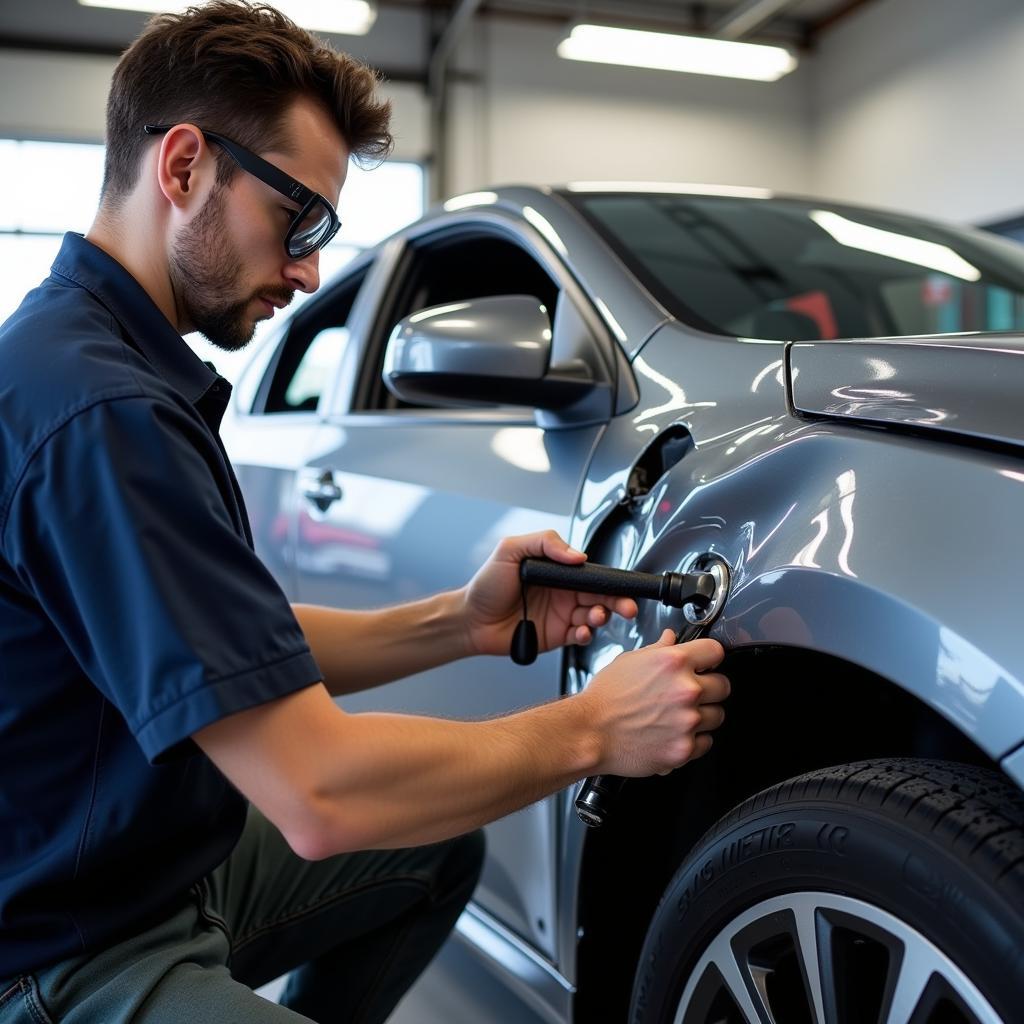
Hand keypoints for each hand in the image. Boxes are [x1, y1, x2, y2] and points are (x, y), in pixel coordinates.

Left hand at [462, 530, 637, 657]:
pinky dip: (587, 634)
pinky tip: (582, 631)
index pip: (591, 573)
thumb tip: (577, 554)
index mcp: (558, 571)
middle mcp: (564, 593)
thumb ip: (545, 543)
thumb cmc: (486, 584)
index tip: (622, 585)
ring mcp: (562, 615)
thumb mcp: (510, 550)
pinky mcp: (557, 635)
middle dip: (618, 602)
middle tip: (626, 607)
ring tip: (595, 617)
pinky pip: (581, 635)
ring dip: (602, 617)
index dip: (610, 580)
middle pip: (601, 596)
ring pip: (595, 616)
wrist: (471, 620)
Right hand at [582, 630, 729, 776]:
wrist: (589, 732)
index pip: (716, 651)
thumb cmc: (604, 698)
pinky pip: (706, 743)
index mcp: (673, 662)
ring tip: (679, 716)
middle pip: (724, 686)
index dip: (710, 657)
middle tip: (691, 693)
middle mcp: (686, 690)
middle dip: (710, 688)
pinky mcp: (684, 748)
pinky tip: (675, 733)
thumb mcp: (629, 661)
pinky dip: (694, 740)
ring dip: (703, 715)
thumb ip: (657, 649)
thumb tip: (671, 639)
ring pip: (718, 715)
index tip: (707, 664)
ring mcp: (688, 721)